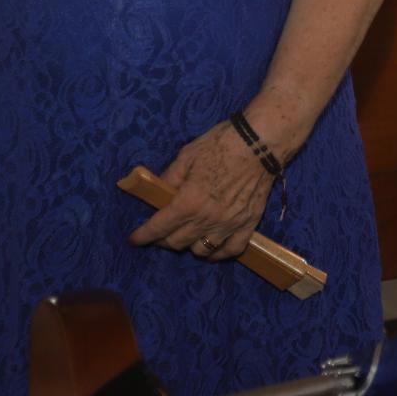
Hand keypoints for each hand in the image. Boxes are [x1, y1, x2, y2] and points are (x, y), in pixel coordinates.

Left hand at [129, 122, 275, 259]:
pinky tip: (212, 248)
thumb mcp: (187, 155)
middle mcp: (206, 219)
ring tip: (188, 236)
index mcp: (188, 202)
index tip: (135, 239)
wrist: (262, 142)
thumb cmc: (222, 144)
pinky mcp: (248, 224)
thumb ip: (170, 178)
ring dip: (189, 246)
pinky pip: (231, 250)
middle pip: (177, 243)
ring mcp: (229, 225)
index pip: (158, 228)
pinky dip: (218, 254)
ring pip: (201, 250)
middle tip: (162, 231)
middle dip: (163, 239)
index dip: (142, 236)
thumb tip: (160, 193)